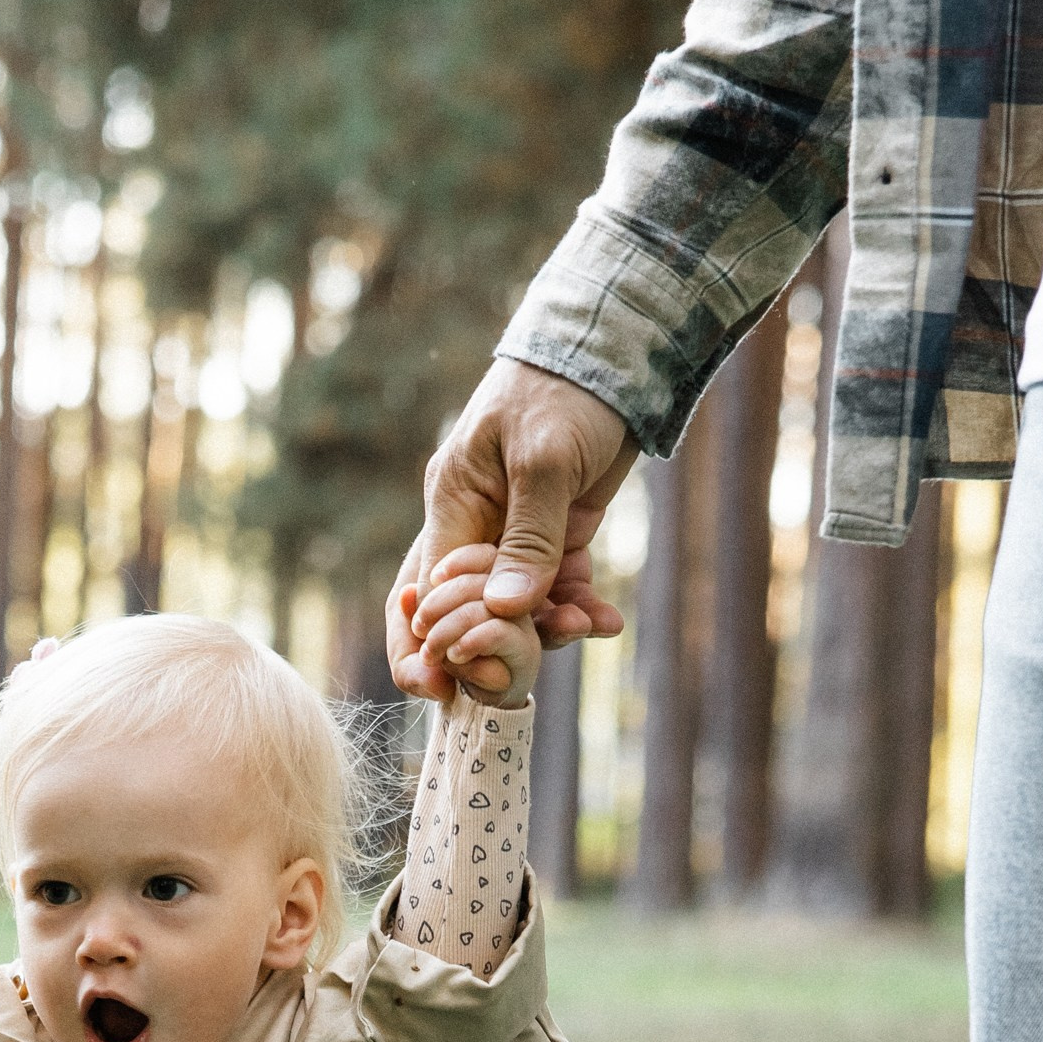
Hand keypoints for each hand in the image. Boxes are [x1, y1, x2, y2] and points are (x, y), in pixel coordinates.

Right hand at [385, 359, 636, 701]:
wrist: (616, 352)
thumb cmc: (565, 390)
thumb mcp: (545, 461)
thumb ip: (529, 538)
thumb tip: (504, 610)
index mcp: (453, 503)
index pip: (426, 590)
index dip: (429, 644)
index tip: (442, 689)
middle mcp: (476, 524)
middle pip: (462, 609)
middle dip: (487, 650)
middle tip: (511, 684)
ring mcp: (517, 533)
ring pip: (517, 607)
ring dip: (548, 629)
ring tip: (588, 626)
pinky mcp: (557, 533)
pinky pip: (558, 587)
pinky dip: (579, 607)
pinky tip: (606, 620)